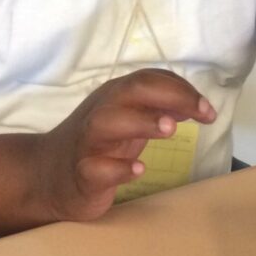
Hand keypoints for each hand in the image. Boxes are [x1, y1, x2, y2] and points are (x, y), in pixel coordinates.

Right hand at [33, 69, 216, 223]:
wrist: (46, 175)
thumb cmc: (97, 145)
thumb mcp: (128, 121)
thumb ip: (157, 109)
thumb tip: (195, 104)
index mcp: (114, 97)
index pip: (148, 80)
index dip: (181, 89)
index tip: (208, 110)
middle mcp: (100, 113)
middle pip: (130, 92)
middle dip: (168, 96)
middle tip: (200, 113)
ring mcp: (87, 143)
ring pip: (107, 123)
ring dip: (140, 122)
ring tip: (170, 129)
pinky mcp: (81, 174)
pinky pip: (96, 168)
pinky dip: (117, 168)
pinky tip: (139, 169)